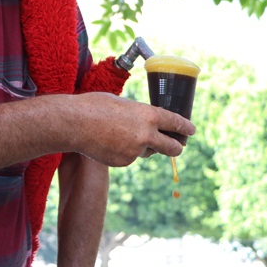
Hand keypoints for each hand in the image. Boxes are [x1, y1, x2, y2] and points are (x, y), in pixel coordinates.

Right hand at [69, 92, 194, 166]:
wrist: (74, 124)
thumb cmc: (94, 106)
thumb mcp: (122, 103)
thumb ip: (137, 114)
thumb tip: (143, 122)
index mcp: (148, 115)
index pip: (175, 122)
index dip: (186, 127)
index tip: (191, 131)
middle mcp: (146, 135)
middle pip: (172, 147)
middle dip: (176, 147)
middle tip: (176, 145)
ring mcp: (135, 151)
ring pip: (148, 152)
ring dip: (144, 146)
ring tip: (123, 134)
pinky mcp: (124, 162)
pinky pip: (130, 157)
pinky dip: (125, 151)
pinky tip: (110, 141)